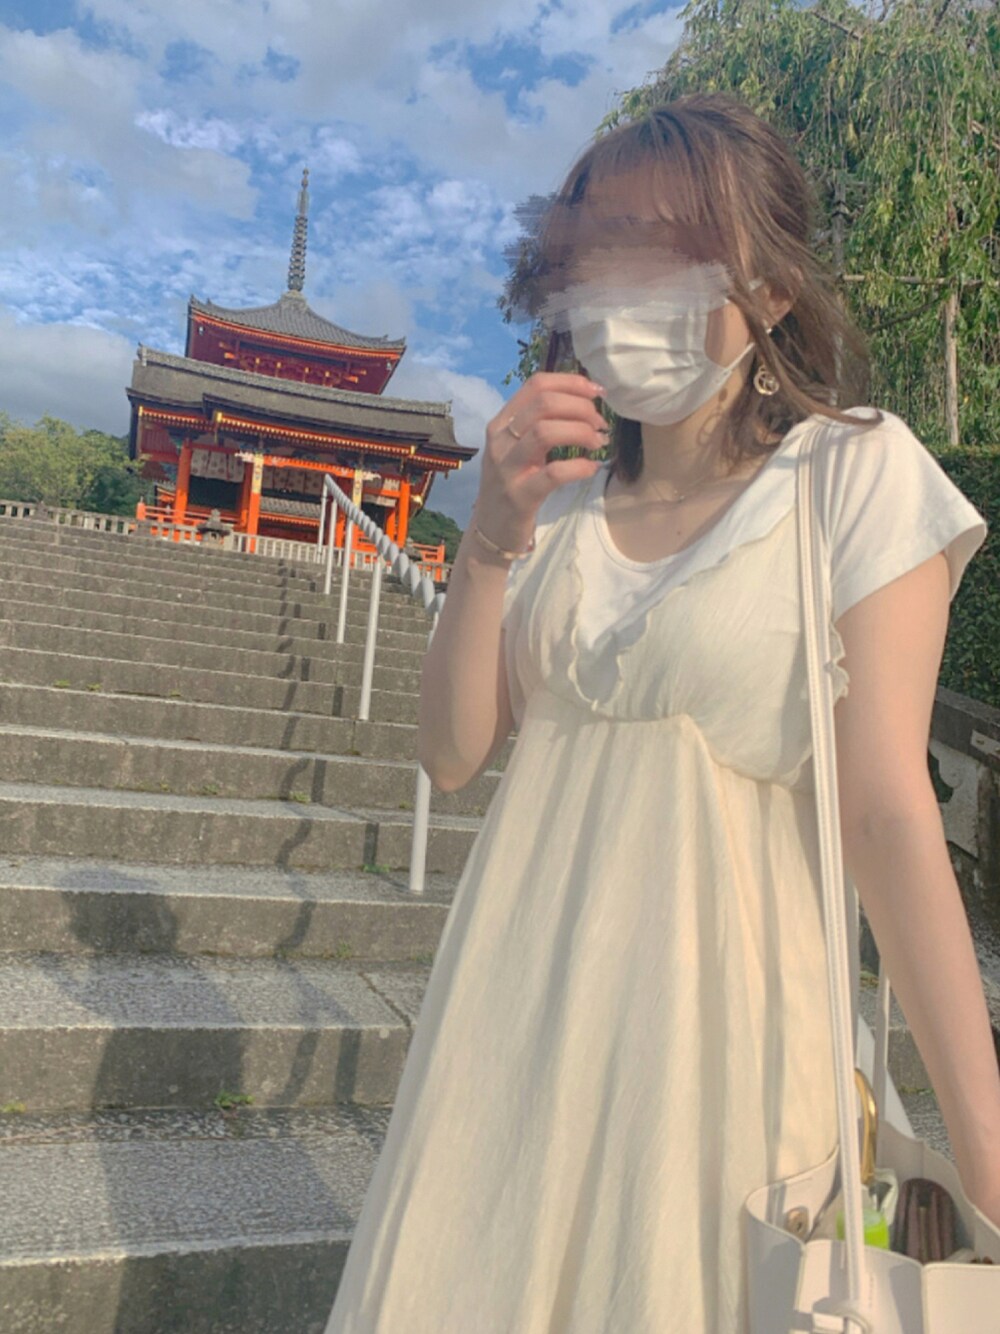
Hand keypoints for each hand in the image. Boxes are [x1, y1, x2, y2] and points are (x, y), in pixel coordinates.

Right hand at [474, 371, 607, 553]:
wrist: (491, 530)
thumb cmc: (513, 485)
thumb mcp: (518, 448)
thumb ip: (540, 424)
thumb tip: (583, 401)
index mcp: (502, 423)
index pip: (536, 384)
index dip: (572, 382)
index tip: (597, 393)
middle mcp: (501, 440)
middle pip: (543, 403)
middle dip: (580, 407)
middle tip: (600, 424)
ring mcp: (507, 468)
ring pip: (545, 431)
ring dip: (580, 432)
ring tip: (598, 442)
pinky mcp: (520, 496)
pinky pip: (554, 473)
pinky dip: (579, 467)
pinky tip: (591, 467)